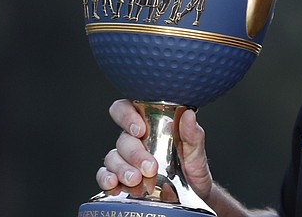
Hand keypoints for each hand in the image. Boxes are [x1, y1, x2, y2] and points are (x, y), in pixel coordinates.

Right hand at [96, 99, 213, 202]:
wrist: (194, 193)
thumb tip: (188, 114)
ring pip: (112, 158)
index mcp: (151, 125)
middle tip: (149, 167)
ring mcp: (126, 160)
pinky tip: (114, 185)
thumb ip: (192, 133)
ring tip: (136, 180)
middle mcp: (135, 141)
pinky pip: (105, 176)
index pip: (128, 109)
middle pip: (123, 139)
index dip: (127, 116)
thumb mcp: (195, 150)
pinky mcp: (121, 179)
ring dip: (121, 169)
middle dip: (133, 153)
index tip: (140, 130)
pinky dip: (106, 180)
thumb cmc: (192, 166)